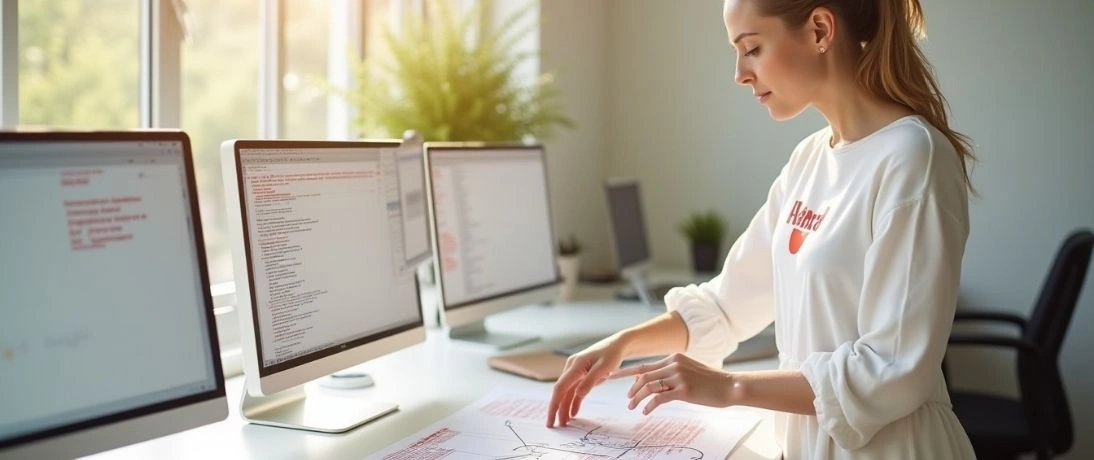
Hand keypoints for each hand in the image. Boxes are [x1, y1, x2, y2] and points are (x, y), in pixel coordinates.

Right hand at [546, 335, 627, 427]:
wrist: (617, 345)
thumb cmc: (612, 354)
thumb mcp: (604, 367)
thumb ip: (590, 380)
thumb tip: (578, 394)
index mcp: (575, 365)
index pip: (560, 388)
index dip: (554, 405)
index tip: (551, 419)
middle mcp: (572, 367)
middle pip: (561, 391)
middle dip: (556, 409)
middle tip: (553, 425)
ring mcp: (576, 371)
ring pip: (567, 392)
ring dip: (565, 407)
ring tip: (564, 423)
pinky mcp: (581, 374)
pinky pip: (575, 390)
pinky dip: (573, 401)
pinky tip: (573, 413)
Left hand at [610, 353, 735, 414]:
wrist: (730, 386)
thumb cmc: (711, 381)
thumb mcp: (689, 371)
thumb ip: (671, 372)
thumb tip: (651, 380)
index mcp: (674, 358)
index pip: (645, 366)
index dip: (627, 373)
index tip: (613, 376)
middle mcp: (674, 364)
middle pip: (643, 376)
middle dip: (631, 389)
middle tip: (627, 400)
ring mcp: (678, 377)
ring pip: (648, 387)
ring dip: (637, 398)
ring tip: (633, 407)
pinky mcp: (684, 390)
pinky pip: (659, 398)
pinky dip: (649, 405)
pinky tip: (646, 412)